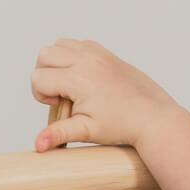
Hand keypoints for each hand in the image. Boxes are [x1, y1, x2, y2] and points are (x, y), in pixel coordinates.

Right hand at [30, 38, 177, 150]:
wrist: (150, 115)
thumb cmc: (121, 124)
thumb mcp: (86, 131)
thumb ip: (58, 134)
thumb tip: (38, 144)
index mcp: (79, 78)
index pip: (38, 78)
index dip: (41, 96)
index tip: (59, 107)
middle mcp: (86, 59)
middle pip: (43, 55)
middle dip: (44, 76)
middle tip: (61, 96)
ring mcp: (95, 52)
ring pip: (58, 45)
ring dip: (56, 65)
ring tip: (70, 87)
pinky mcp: (103, 51)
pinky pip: (76, 44)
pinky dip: (71, 58)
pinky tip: (81, 80)